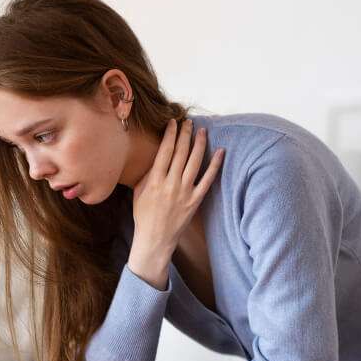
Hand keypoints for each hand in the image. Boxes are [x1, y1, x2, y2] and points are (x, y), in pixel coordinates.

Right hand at [130, 118, 224, 279]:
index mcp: (154, 181)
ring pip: (194, 162)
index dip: (170, 135)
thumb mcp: (139, 191)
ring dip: (199, 144)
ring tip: (202, 131)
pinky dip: (215, 165)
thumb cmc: (144, 215)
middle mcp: (170, 184)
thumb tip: (158, 156)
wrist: (154, 239)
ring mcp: (184, 192)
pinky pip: (207, 180)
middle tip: (188, 121)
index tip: (173, 122)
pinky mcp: (195, 201)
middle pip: (180, 153)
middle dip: (185, 134)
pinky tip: (220, 152)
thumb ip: (148, 173)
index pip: (164, 151)